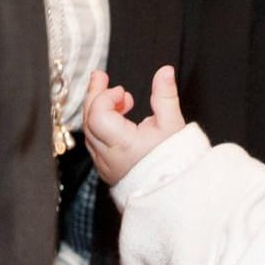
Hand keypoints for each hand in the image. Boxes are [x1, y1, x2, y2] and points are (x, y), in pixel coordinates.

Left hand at [82, 64, 186, 183]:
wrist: (176, 192)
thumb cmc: (175, 162)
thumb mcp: (173, 125)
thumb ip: (166, 96)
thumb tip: (165, 72)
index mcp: (123, 145)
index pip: (98, 115)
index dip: (105, 97)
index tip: (122, 91)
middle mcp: (108, 156)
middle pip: (88, 121)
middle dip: (94, 96)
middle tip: (101, 77)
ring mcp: (105, 164)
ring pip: (89, 132)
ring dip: (98, 110)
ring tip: (117, 98)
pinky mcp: (107, 169)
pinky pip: (94, 143)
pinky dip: (101, 126)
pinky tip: (117, 118)